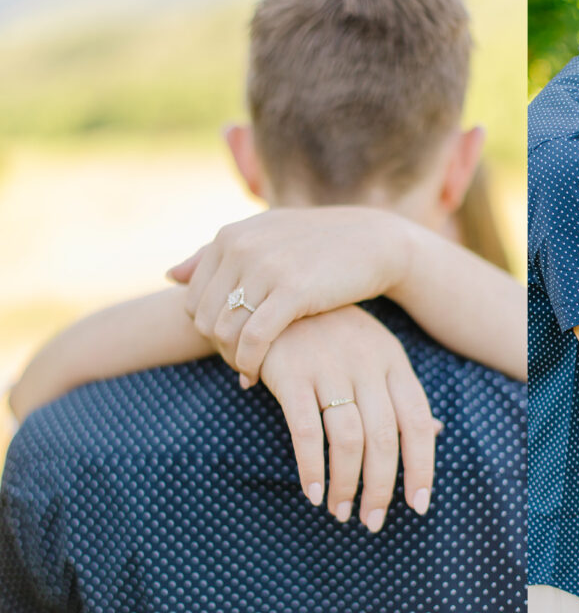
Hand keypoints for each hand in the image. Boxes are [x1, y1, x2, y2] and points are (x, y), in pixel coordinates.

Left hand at [167, 206, 413, 386]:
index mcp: (230, 236)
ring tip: (249, 371)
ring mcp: (266, 268)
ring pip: (224, 331)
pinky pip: (253, 339)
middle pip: (204, 317)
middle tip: (239, 365)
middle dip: (217, 349)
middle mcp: (241, 248)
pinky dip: (250, 363)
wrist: (375, 242)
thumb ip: (217, 256)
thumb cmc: (319, 246)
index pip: (192, 298)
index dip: (207, 331)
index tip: (230, 347)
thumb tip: (169, 275)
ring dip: (232, 360)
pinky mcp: (292, 291)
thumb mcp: (267, 239)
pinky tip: (259, 376)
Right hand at [259, 305, 441, 531]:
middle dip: (382, 487)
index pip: (417, 421)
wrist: (273, 295)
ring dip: (347, 484)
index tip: (418, 505)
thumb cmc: (330, 333)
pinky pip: (305, 430)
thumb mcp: (374, 353)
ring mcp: (328, 366)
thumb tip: (434, 432)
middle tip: (372, 521)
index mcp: (393, 360)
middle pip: (385, 438)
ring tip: (341, 512)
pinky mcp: (289, 372)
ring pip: (349, 439)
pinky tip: (313, 491)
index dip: (422, 466)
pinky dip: (311, 466)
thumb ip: (399, 393)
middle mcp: (366, 364)